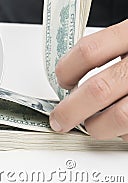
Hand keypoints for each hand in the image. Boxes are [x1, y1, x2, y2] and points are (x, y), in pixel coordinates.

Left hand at [50, 19, 127, 140]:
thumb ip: (113, 49)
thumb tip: (74, 76)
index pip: (89, 50)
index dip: (67, 69)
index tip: (62, 80)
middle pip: (99, 89)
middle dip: (71, 110)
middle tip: (60, 119)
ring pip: (122, 116)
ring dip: (98, 127)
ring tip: (90, 125)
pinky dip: (126, 133)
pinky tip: (122, 128)